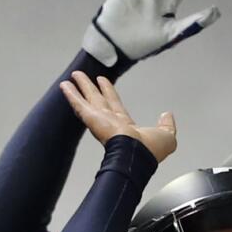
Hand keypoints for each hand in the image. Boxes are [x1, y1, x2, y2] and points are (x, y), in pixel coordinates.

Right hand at [59, 70, 176, 162]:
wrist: (138, 155)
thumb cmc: (150, 151)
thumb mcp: (167, 135)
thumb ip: (167, 124)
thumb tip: (167, 115)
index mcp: (126, 127)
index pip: (115, 106)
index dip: (109, 93)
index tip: (104, 83)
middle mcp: (111, 123)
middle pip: (99, 100)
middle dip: (91, 88)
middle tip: (83, 77)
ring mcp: (100, 121)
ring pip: (89, 99)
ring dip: (80, 87)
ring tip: (73, 76)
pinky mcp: (92, 119)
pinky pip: (79, 105)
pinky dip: (71, 95)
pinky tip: (64, 86)